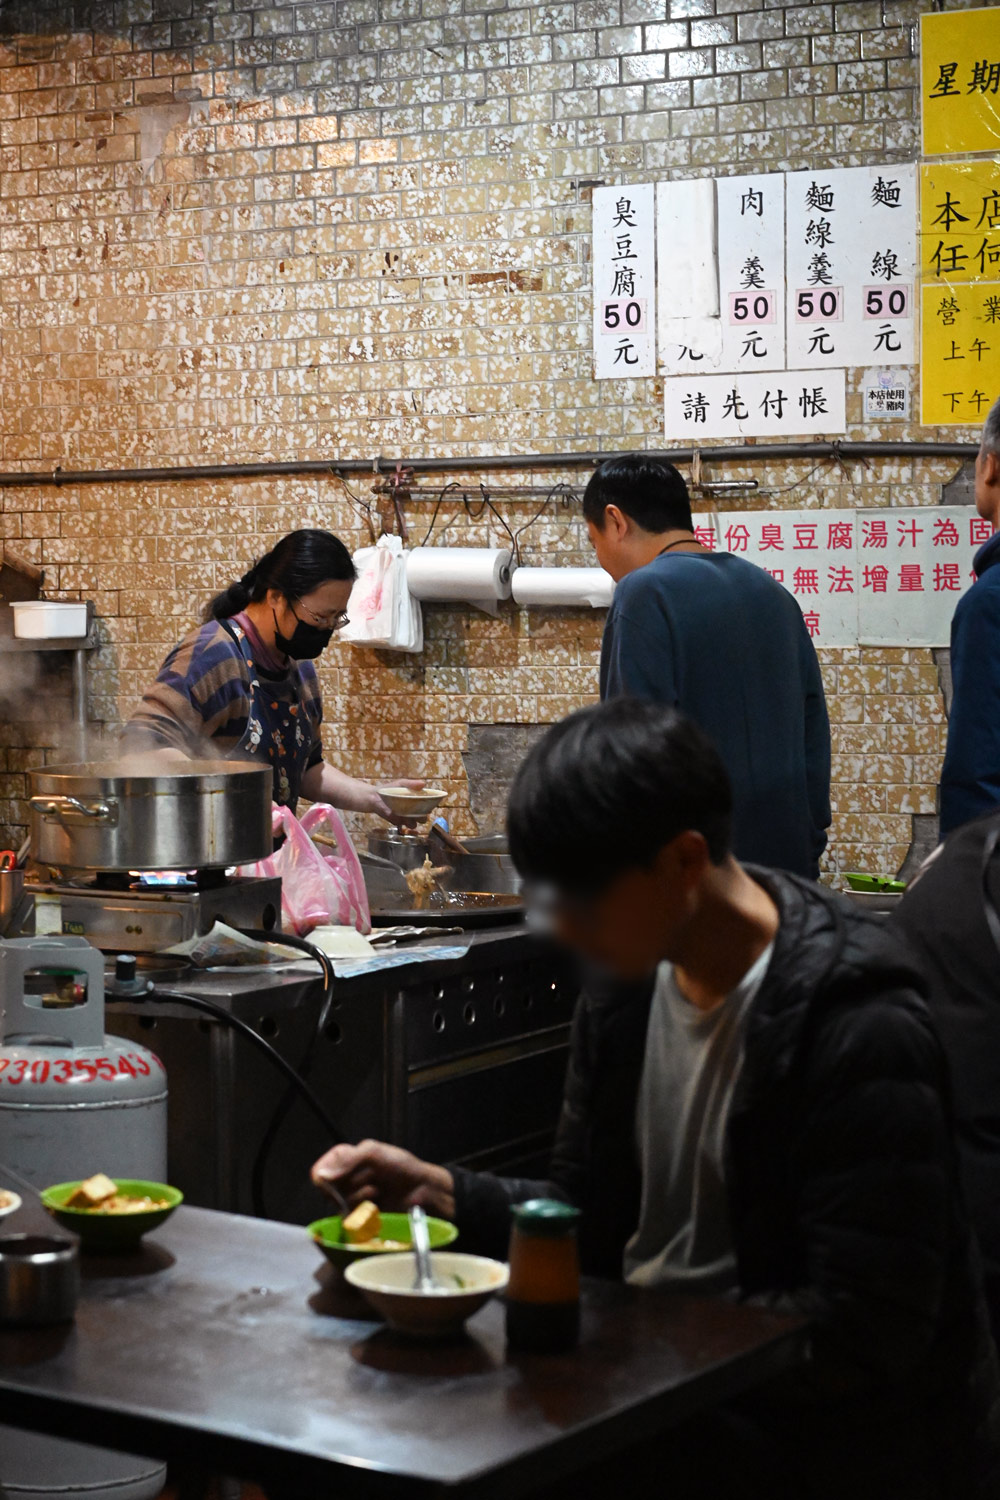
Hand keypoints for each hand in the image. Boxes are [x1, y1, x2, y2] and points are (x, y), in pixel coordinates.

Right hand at [311, 1138, 455, 1219]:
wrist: (423, 1190)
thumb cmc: (402, 1167)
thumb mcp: (375, 1153)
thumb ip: (349, 1159)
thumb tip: (321, 1174)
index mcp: (347, 1159)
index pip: (320, 1169)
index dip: (324, 1176)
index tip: (333, 1180)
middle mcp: (347, 1180)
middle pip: (329, 1189)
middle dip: (350, 1185)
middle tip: (371, 1181)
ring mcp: (353, 1199)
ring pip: (340, 1204)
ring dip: (360, 1197)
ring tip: (378, 1192)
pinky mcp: (360, 1217)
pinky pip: (351, 1218)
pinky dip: (363, 1211)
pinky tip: (378, 1205)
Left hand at [367, 777, 428, 825]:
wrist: (375, 796)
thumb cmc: (391, 789)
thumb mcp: (402, 784)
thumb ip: (411, 784)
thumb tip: (423, 783)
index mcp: (416, 803)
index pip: (428, 807)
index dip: (430, 807)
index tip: (429, 805)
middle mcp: (413, 812)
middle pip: (423, 819)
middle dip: (423, 817)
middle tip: (419, 812)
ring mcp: (405, 818)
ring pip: (414, 824)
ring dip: (413, 821)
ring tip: (409, 814)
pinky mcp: (397, 822)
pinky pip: (403, 825)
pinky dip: (403, 822)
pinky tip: (400, 815)